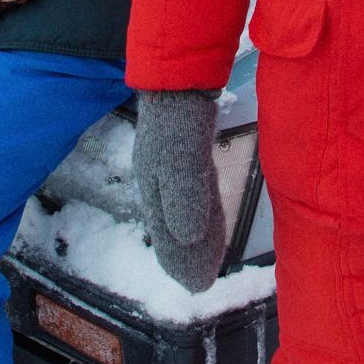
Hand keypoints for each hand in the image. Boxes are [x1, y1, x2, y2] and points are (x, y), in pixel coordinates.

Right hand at [132, 89, 225, 292]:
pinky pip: (194, 195)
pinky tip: (208, 222)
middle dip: (187, 256)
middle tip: (202, 283)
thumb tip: (188, 238)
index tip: (196, 285)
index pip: (168, 235)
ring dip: (195, 240)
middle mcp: (160, 183)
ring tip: (207, 262)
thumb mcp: (182, 159)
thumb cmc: (178, 119)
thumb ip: (186, 197)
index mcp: (154, 189)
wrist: (178, 78)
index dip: (181, 261)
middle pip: (174, 228)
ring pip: (183, 213)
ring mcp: (171, 170)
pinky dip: (202, 215)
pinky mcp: (185, 156)